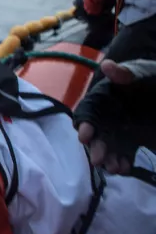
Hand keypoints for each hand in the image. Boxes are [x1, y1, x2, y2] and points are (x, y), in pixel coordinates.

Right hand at [75, 59, 155, 173]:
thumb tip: (107, 65)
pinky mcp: (135, 141)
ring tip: (114, 168)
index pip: (88, 112)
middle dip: (97, 147)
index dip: (84, 124)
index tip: (85, 135)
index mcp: (103, 99)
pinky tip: (126, 168)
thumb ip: (124, 72)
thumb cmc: (149, 77)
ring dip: (109, 158)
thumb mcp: (140, 72)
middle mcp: (108, 117)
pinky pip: (126, 154)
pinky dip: (124, 162)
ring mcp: (121, 130)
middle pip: (97, 134)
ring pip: (110, 147)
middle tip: (98, 160)